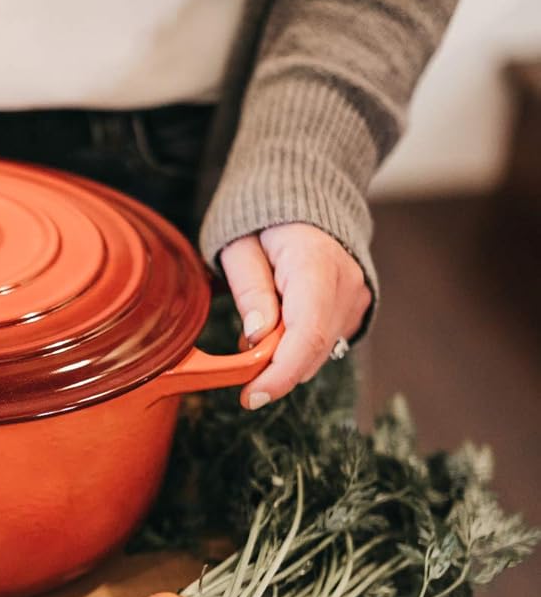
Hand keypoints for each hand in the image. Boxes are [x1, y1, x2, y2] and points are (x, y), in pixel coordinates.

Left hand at [220, 223, 371, 408]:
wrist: (303, 200)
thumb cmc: (263, 224)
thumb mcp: (240, 249)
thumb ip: (249, 290)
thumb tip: (257, 335)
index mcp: (315, 264)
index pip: (307, 333)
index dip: (280, 374)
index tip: (251, 396)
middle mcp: (346, 282)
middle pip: (314, 350)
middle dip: (274, 370)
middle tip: (241, 367)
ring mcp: (356, 296)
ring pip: (320, 352)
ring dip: (284, 358)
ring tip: (259, 330)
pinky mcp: (355, 307)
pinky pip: (326, 343)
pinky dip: (298, 348)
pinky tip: (279, 326)